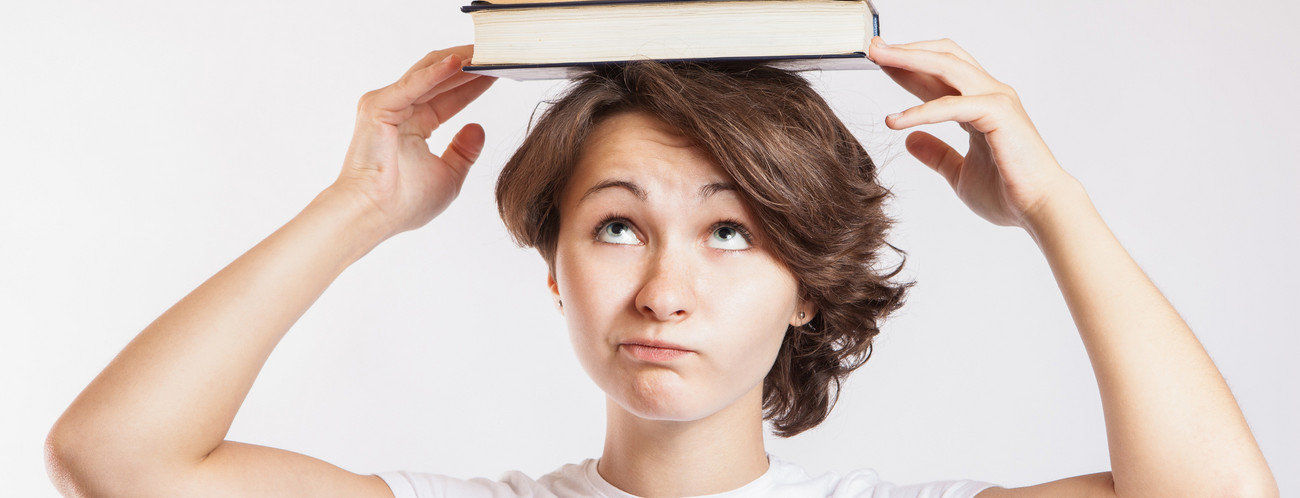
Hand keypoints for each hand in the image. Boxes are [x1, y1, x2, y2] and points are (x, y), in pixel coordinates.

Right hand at [333, 45, 497, 240]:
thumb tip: (478, 129)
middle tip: (499, 53)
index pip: (449, 96)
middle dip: (470, 65)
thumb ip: (464, 152)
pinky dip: (436, 73)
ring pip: (429, 73)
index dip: (474, 84)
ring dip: (459, 61)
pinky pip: (413, 85)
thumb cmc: (402, 203)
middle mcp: (400, 109)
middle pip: (440, 78)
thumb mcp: (448, 176)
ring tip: (486, 51)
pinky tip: (460, 63)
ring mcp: (387, 104)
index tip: (501, 72)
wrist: (373, 215)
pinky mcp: (379, 106)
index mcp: (414, 124)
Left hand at [868, 37, 1077, 228]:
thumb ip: (936, 154)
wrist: (1040, 210)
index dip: (908, 66)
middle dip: (906, 50)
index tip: (878, 61)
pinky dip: (920, 110)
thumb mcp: (959, 172)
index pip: (938, 75)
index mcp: (980, 104)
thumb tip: (910, 140)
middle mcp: (989, 93)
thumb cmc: (1008, 193)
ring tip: (878, 59)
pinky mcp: (998, 113)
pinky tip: (895, 120)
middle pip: (942, 56)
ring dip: (909, 60)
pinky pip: (951, 106)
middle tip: (873, 47)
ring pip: (947, 66)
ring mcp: (995, 99)